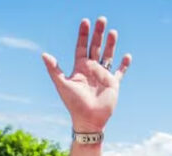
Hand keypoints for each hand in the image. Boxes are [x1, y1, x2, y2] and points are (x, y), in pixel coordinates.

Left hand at [43, 17, 131, 132]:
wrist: (88, 119)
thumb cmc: (73, 103)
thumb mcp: (62, 84)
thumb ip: (54, 69)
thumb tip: (44, 54)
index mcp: (79, 67)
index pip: (81, 47)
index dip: (83, 35)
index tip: (85, 22)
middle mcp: (91, 69)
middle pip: (96, 47)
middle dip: (98, 34)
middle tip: (101, 19)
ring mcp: (103, 75)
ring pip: (108, 55)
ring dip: (111, 44)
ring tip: (113, 32)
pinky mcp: (113, 83)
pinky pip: (120, 72)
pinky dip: (124, 64)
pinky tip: (127, 55)